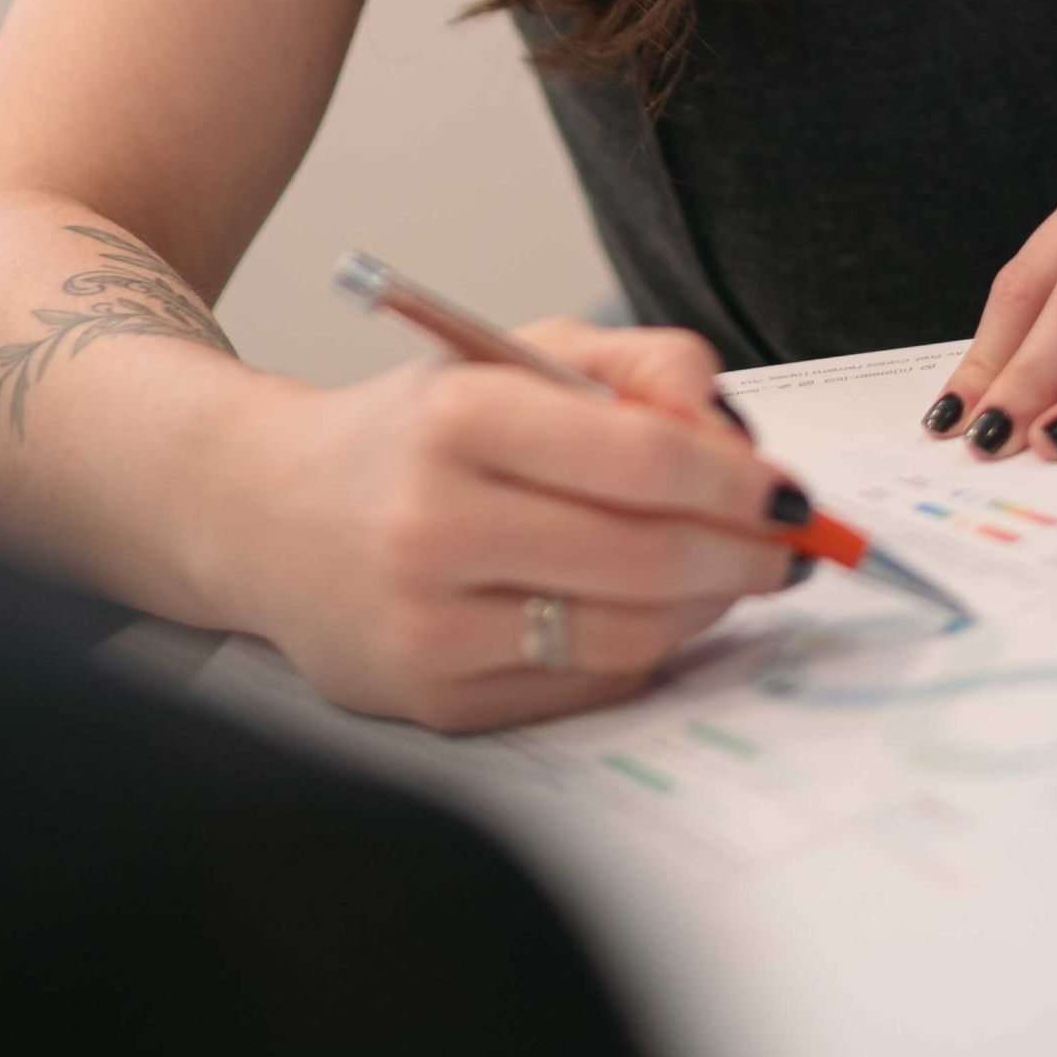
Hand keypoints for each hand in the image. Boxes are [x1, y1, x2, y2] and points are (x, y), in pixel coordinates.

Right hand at [236, 319, 808, 731]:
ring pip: (625, 636)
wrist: (269, 513)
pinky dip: (641, 653)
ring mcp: (429, 625)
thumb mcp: (514, 353)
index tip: (785, 491)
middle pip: (644, 555)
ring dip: (705, 609)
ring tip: (729, 577)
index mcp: (458, 416)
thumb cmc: (416, 430)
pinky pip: (583, 690)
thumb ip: (640, 365)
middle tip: (787, 547)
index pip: (641, 455)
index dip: (736, 479)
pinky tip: (654, 615)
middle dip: (742, 554)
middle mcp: (434, 524)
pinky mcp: (432, 702)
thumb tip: (736, 435)